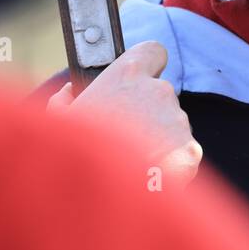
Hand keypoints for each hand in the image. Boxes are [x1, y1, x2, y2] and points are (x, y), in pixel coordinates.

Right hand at [47, 40, 203, 183]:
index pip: (152, 51)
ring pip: (171, 127)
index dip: (148, 64)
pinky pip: (181, 155)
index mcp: (127, 75)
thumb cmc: (73, 156)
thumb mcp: (58, 122)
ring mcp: (178, 121)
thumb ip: (66, 100)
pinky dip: (168, 167)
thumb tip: (70, 92)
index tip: (140, 78)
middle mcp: (159, 91)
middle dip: (146, 114)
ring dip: (157, 141)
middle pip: (160, 97)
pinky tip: (146, 180)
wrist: (97, 198)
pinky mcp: (190, 151)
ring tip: (131, 164)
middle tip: (123, 139)